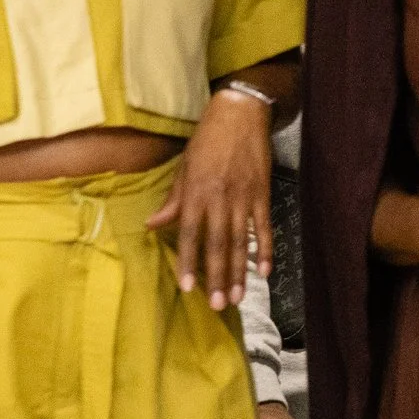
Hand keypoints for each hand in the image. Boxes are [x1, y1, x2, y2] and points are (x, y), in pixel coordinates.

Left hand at [150, 86, 273, 309]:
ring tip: (238, 297)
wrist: (240, 114)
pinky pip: (264, 227)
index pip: (189, 234)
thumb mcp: (183, 167)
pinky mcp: (262, 193)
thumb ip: (172, 199)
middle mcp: (219, 199)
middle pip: (218, 244)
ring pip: (241, 241)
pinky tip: (265, 271)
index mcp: (195, 193)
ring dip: (240, 271)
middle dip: (218, 276)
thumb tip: (152, 225)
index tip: (188, 287)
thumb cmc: (207, 140)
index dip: (188, 262)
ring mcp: (243, 197)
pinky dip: (266, 249)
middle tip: (218, 305)